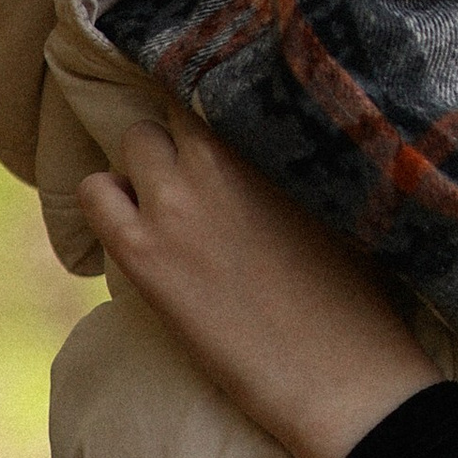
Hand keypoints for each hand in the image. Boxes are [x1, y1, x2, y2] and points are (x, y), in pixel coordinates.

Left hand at [75, 107, 437, 457]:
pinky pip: (95, 194)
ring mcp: (178, 201)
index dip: (218, 97)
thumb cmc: (362, 300)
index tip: (221, 120)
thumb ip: (308, 163)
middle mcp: (223, 156)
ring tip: (171, 206)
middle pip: (177, 105)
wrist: (342, 377)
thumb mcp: (349, 207)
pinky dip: (109, 202)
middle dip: (185, 134)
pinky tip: (139, 231)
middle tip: (201, 175)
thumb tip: (289, 140)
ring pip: (133, 141)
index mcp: (277, 140)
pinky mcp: (144, 253)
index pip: (223, 80)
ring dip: (146, 166)